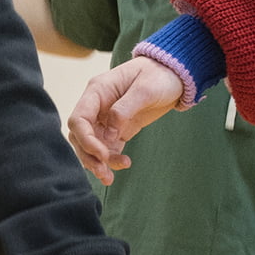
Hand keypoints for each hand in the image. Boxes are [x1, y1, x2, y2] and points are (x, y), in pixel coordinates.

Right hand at [66, 58, 190, 179]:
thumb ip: (124, 110)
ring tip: (110, 178)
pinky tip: (124, 164)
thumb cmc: (159, 75)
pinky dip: (111, 160)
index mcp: (97, 91)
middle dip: (89, 156)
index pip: (79, 119)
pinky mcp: (117, 129)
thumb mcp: (145, 89)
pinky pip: (108, 148)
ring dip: (98, 162)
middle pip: (80, 135)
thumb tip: (108, 134)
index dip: (86, 140)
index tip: (102, 155)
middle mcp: (97, 106)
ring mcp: (106, 118)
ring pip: (92, 145)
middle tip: (104, 172)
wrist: (175, 75)